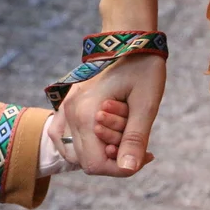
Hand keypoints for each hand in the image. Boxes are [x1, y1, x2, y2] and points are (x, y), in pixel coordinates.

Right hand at [60, 54, 165, 175]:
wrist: (128, 40)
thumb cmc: (142, 69)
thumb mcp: (146, 105)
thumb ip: (134, 139)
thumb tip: (128, 169)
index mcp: (86, 115)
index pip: (95, 164)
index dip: (120, 169)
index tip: (146, 156)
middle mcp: (69, 114)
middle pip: (84, 161)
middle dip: (112, 159)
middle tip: (138, 143)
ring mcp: (64, 108)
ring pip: (71, 152)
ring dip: (96, 152)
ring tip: (121, 138)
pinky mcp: (66, 104)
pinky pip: (63, 136)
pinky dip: (81, 143)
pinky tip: (101, 135)